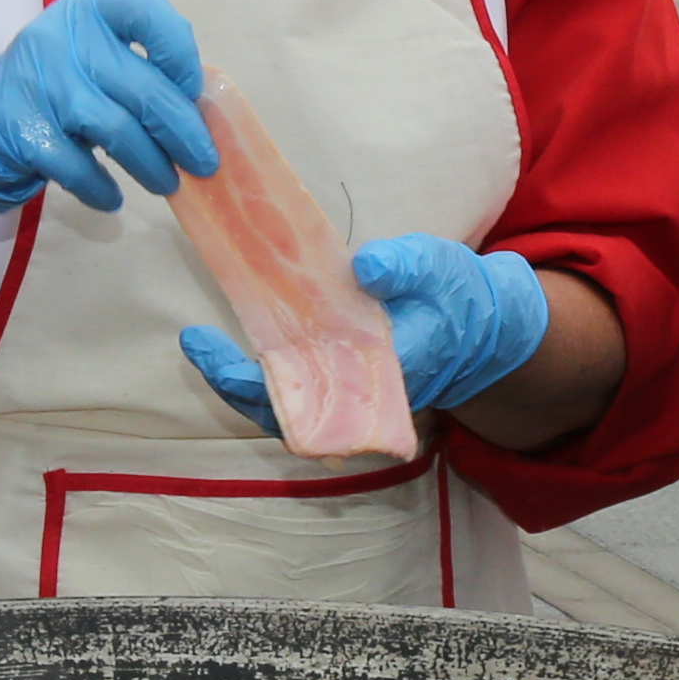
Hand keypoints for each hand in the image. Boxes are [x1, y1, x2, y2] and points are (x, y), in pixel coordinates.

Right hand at [0, 0, 212, 250]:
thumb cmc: (52, 91)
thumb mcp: (89, 59)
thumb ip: (137, 69)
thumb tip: (200, 112)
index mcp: (88, 13)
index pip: (145, 11)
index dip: (179, 50)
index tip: (193, 89)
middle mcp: (63, 40)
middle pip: (143, 88)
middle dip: (183, 132)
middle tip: (202, 162)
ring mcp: (40, 85)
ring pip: (117, 130)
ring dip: (151, 164)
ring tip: (166, 182)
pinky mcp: (23, 130)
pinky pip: (79, 166)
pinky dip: (101, 188)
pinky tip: (112, 199)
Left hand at [179, 234, 550, 430]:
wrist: (483, 326)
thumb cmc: (456, 294)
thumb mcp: (438, 267)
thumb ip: (405, 266)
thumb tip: (365, 267)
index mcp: (383, 372)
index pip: (311, 394)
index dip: (257, 381)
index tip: (220, 351)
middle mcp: (360, 396)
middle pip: (285, 414)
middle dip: (235, 384)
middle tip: (195, 340)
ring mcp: (350, 394)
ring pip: (285, 408)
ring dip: (241, 382)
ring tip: (201, 341)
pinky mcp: (344, 382)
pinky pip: (294, 390)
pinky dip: (261, 372)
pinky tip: (234, 338)